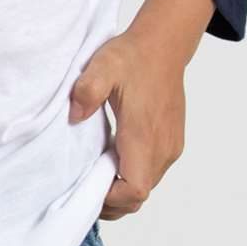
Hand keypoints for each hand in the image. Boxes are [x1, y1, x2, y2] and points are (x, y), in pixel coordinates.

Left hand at [68, 29, 186, 221]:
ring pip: (146, 184)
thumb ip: (87, 91)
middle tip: (84, 185)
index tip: (88, 187)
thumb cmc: (134, 57)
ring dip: (122, 186)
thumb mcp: (103, 66)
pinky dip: (132, 174)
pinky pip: (152, 171)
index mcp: (143, 135)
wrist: (163, 46)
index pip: (135, 190)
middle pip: (139, 195)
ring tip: (95, 172)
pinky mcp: (172, 143)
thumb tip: (74, 117)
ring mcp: (170, 146)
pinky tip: (112, 157)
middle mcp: (162, 147)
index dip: (112, 198)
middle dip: (112, 198)